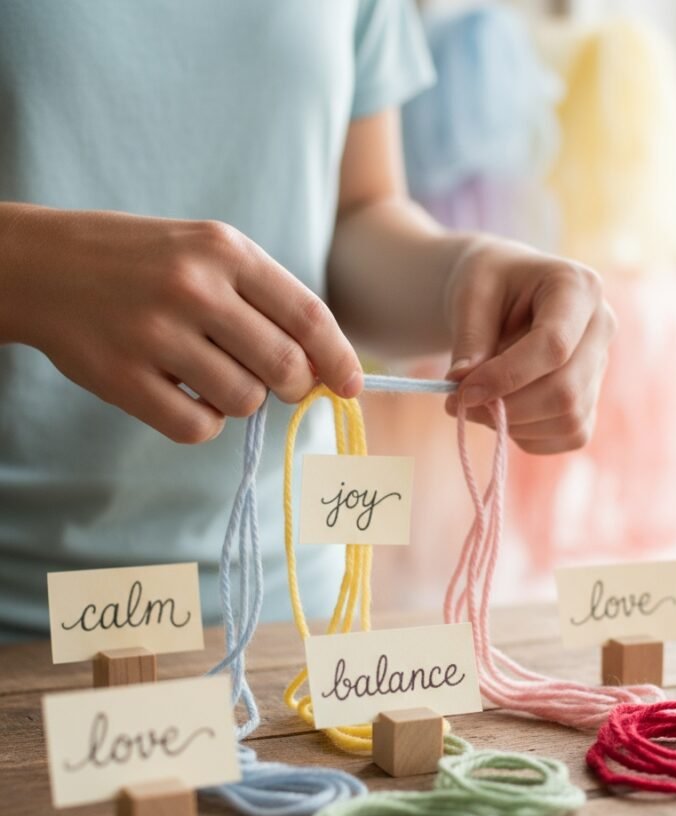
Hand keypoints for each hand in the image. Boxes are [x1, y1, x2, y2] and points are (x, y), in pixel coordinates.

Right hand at [6, 206, 362, 442]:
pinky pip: (198, 428)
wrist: (43, 265)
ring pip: (244, 401)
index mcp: (224, 250)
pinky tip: (183, 394)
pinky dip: (204, 422)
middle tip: (281, 385)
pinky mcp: (124, 379)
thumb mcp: (205, 251)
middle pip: (284, 367)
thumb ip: (264, 299)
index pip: (308, 315)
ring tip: (212, 376)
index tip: (354, 385)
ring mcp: (156, 335)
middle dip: (295, 387)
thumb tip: (322, 365)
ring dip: (242, 401)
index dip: (340, 358)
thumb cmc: (141, 261)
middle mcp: (193, 288)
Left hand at [443, 238, 614, 453]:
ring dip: (515, 423)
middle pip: (566, 391)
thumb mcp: (471, 296)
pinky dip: (529, 435)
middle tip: (460, 404)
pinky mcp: (593, 398)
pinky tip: (505, 411)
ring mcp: (601, 365)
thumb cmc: (490, 284)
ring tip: (480, 402)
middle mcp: (602, 326)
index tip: (462, 392)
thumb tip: (463, 386)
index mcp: (578, 288)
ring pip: (569, 419)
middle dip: (508, 408)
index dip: (506, 377)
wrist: (507, 291)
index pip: (554, 345)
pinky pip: (569, 435)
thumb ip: (469, 339)